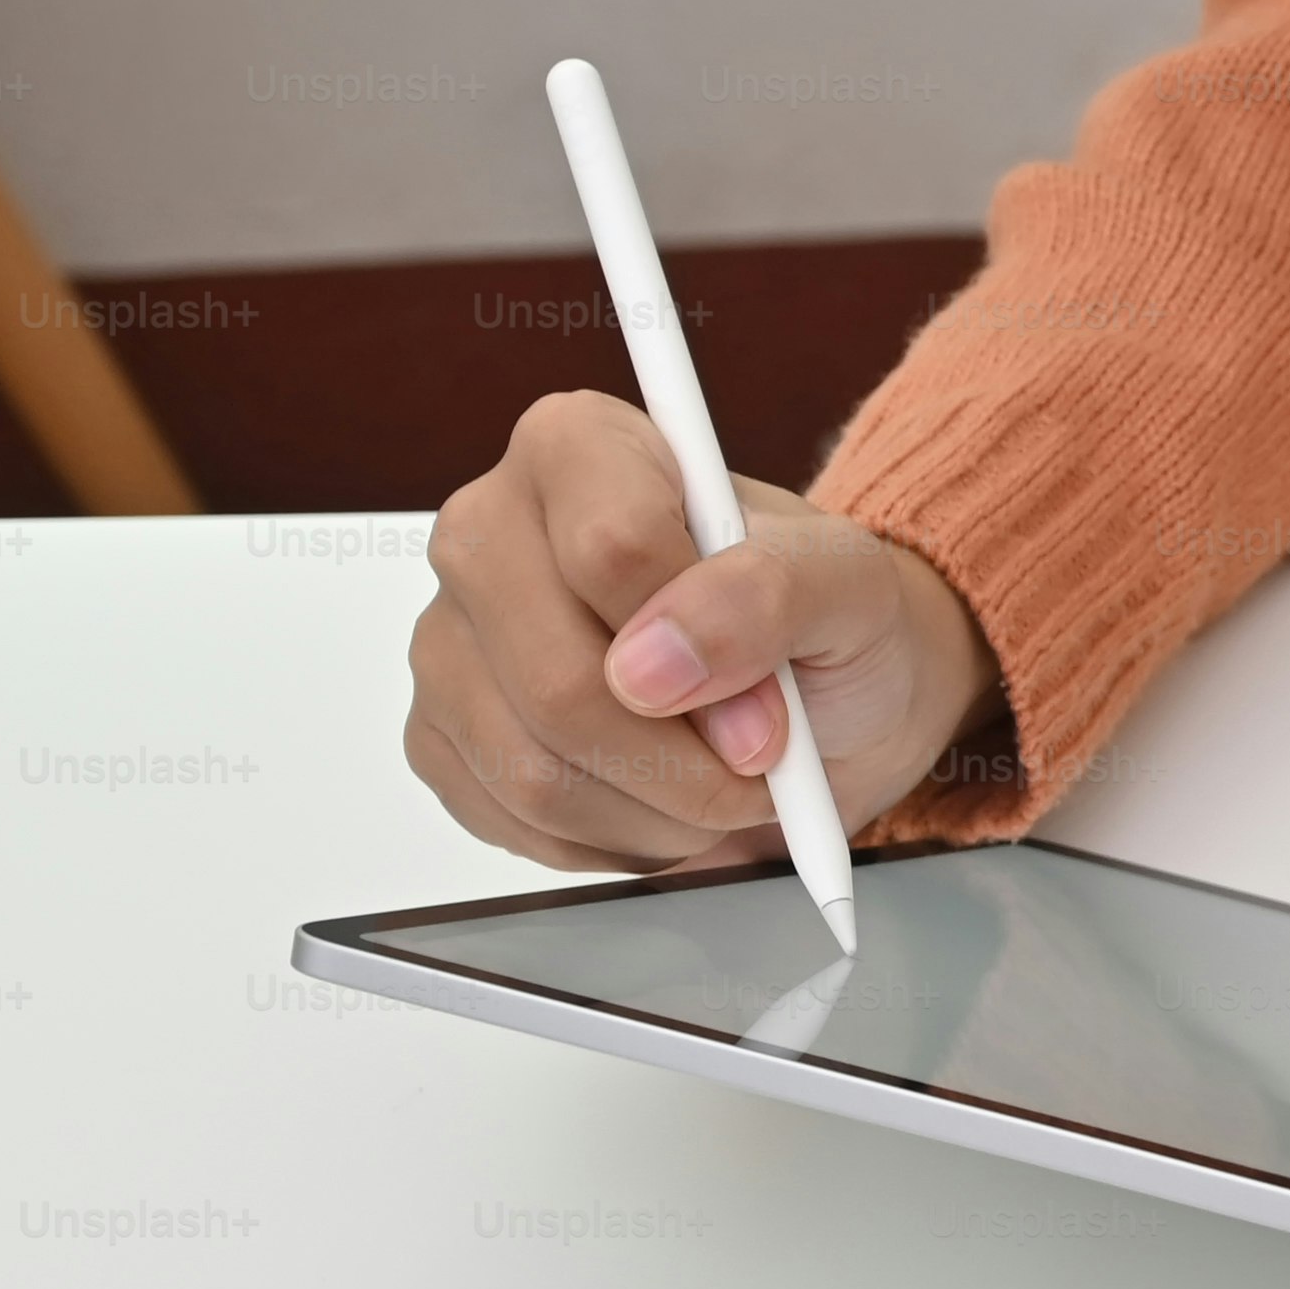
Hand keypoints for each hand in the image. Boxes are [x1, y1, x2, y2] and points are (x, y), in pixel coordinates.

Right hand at [405, 390, 999, 870]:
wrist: (823, 700)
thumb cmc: (827, 622)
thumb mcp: (848, 583)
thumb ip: (769, 594)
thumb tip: (655, 659)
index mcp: (577, 448)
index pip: (608, 546)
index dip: (703, 647)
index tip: (770, 702)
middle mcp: (487, 532)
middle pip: (559, 681)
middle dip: (684, 759)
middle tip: (760, 764)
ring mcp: (449, 641)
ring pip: (534, 769)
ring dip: (659, 810)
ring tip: (722, 786)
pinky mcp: (441, 738)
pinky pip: (516, 822)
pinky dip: (616, 840)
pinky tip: (664, 802)